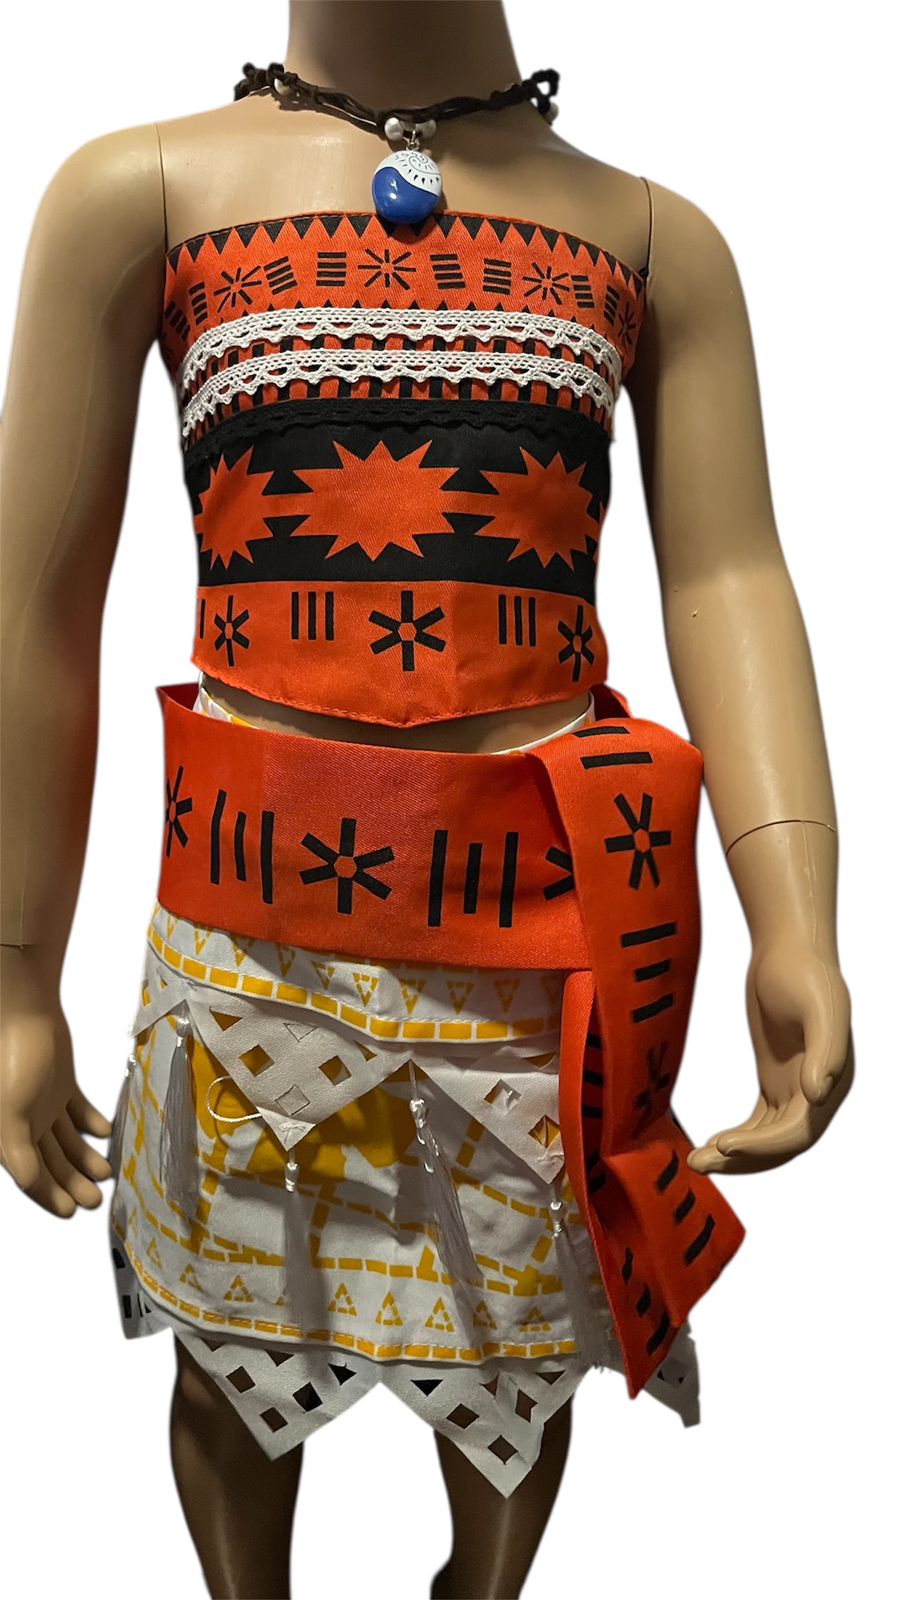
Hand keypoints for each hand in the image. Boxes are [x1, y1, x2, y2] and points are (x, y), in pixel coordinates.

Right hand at [1, 954, 112, 1214]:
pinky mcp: (60, 1083)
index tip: (70, 1212)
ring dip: (84, 1158)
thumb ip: (18, 1154)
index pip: (29, 1176)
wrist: (24, 1012)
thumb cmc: (11, 1061)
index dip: (48, 1195)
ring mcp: (42, 1103)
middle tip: (96, 1200)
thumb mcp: (8, 1115)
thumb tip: (32, 1184)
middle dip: (72, 1182)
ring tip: (106, 1174)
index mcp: (7, 1135)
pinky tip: (104, 1134)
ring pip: (65, 1141)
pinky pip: (76, 1112)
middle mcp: (23, 1123)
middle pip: (50, 1162)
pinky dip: (90, 1124)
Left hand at [687, 936, 852, 1175]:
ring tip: (696, 1161)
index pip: (799, 1132)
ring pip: (768, 1139)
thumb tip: (818, 1095)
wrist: (789, 949)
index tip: (725, 1144)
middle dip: (743, 1160)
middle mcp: (819, 1093)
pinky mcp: (776, 1081)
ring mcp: (797, 1089)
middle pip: (781, 1145)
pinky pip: (759, 1124)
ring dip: (736, 1156)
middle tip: (697, 1164)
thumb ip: (825, 1050)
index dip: (764, 1146)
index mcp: (833, 1081)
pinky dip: (738, 1139)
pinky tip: (711, 1145)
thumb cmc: (805, 971)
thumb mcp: (819, 1006)